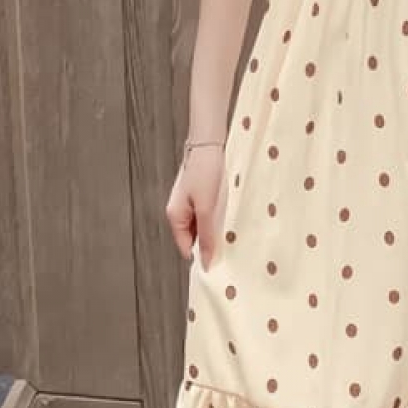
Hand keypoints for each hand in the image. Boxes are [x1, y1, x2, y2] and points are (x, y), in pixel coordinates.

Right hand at [165, 145, 226, 271]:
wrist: (209, 144)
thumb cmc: (205, 173)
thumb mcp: (207, 208)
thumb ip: (207, 235)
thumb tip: (206, 261)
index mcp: (175, 217)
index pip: (186, 247)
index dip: (202, 255)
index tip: (220, 262)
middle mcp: (179, 212)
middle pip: (194, 237)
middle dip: (210, 242)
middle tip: (229, 244)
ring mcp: (189, 203)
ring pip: (202, 225)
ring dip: (215, 229)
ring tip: (231, 228)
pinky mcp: (199, 195)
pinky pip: (207, 214)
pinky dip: (217, 217)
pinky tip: (229, 214)